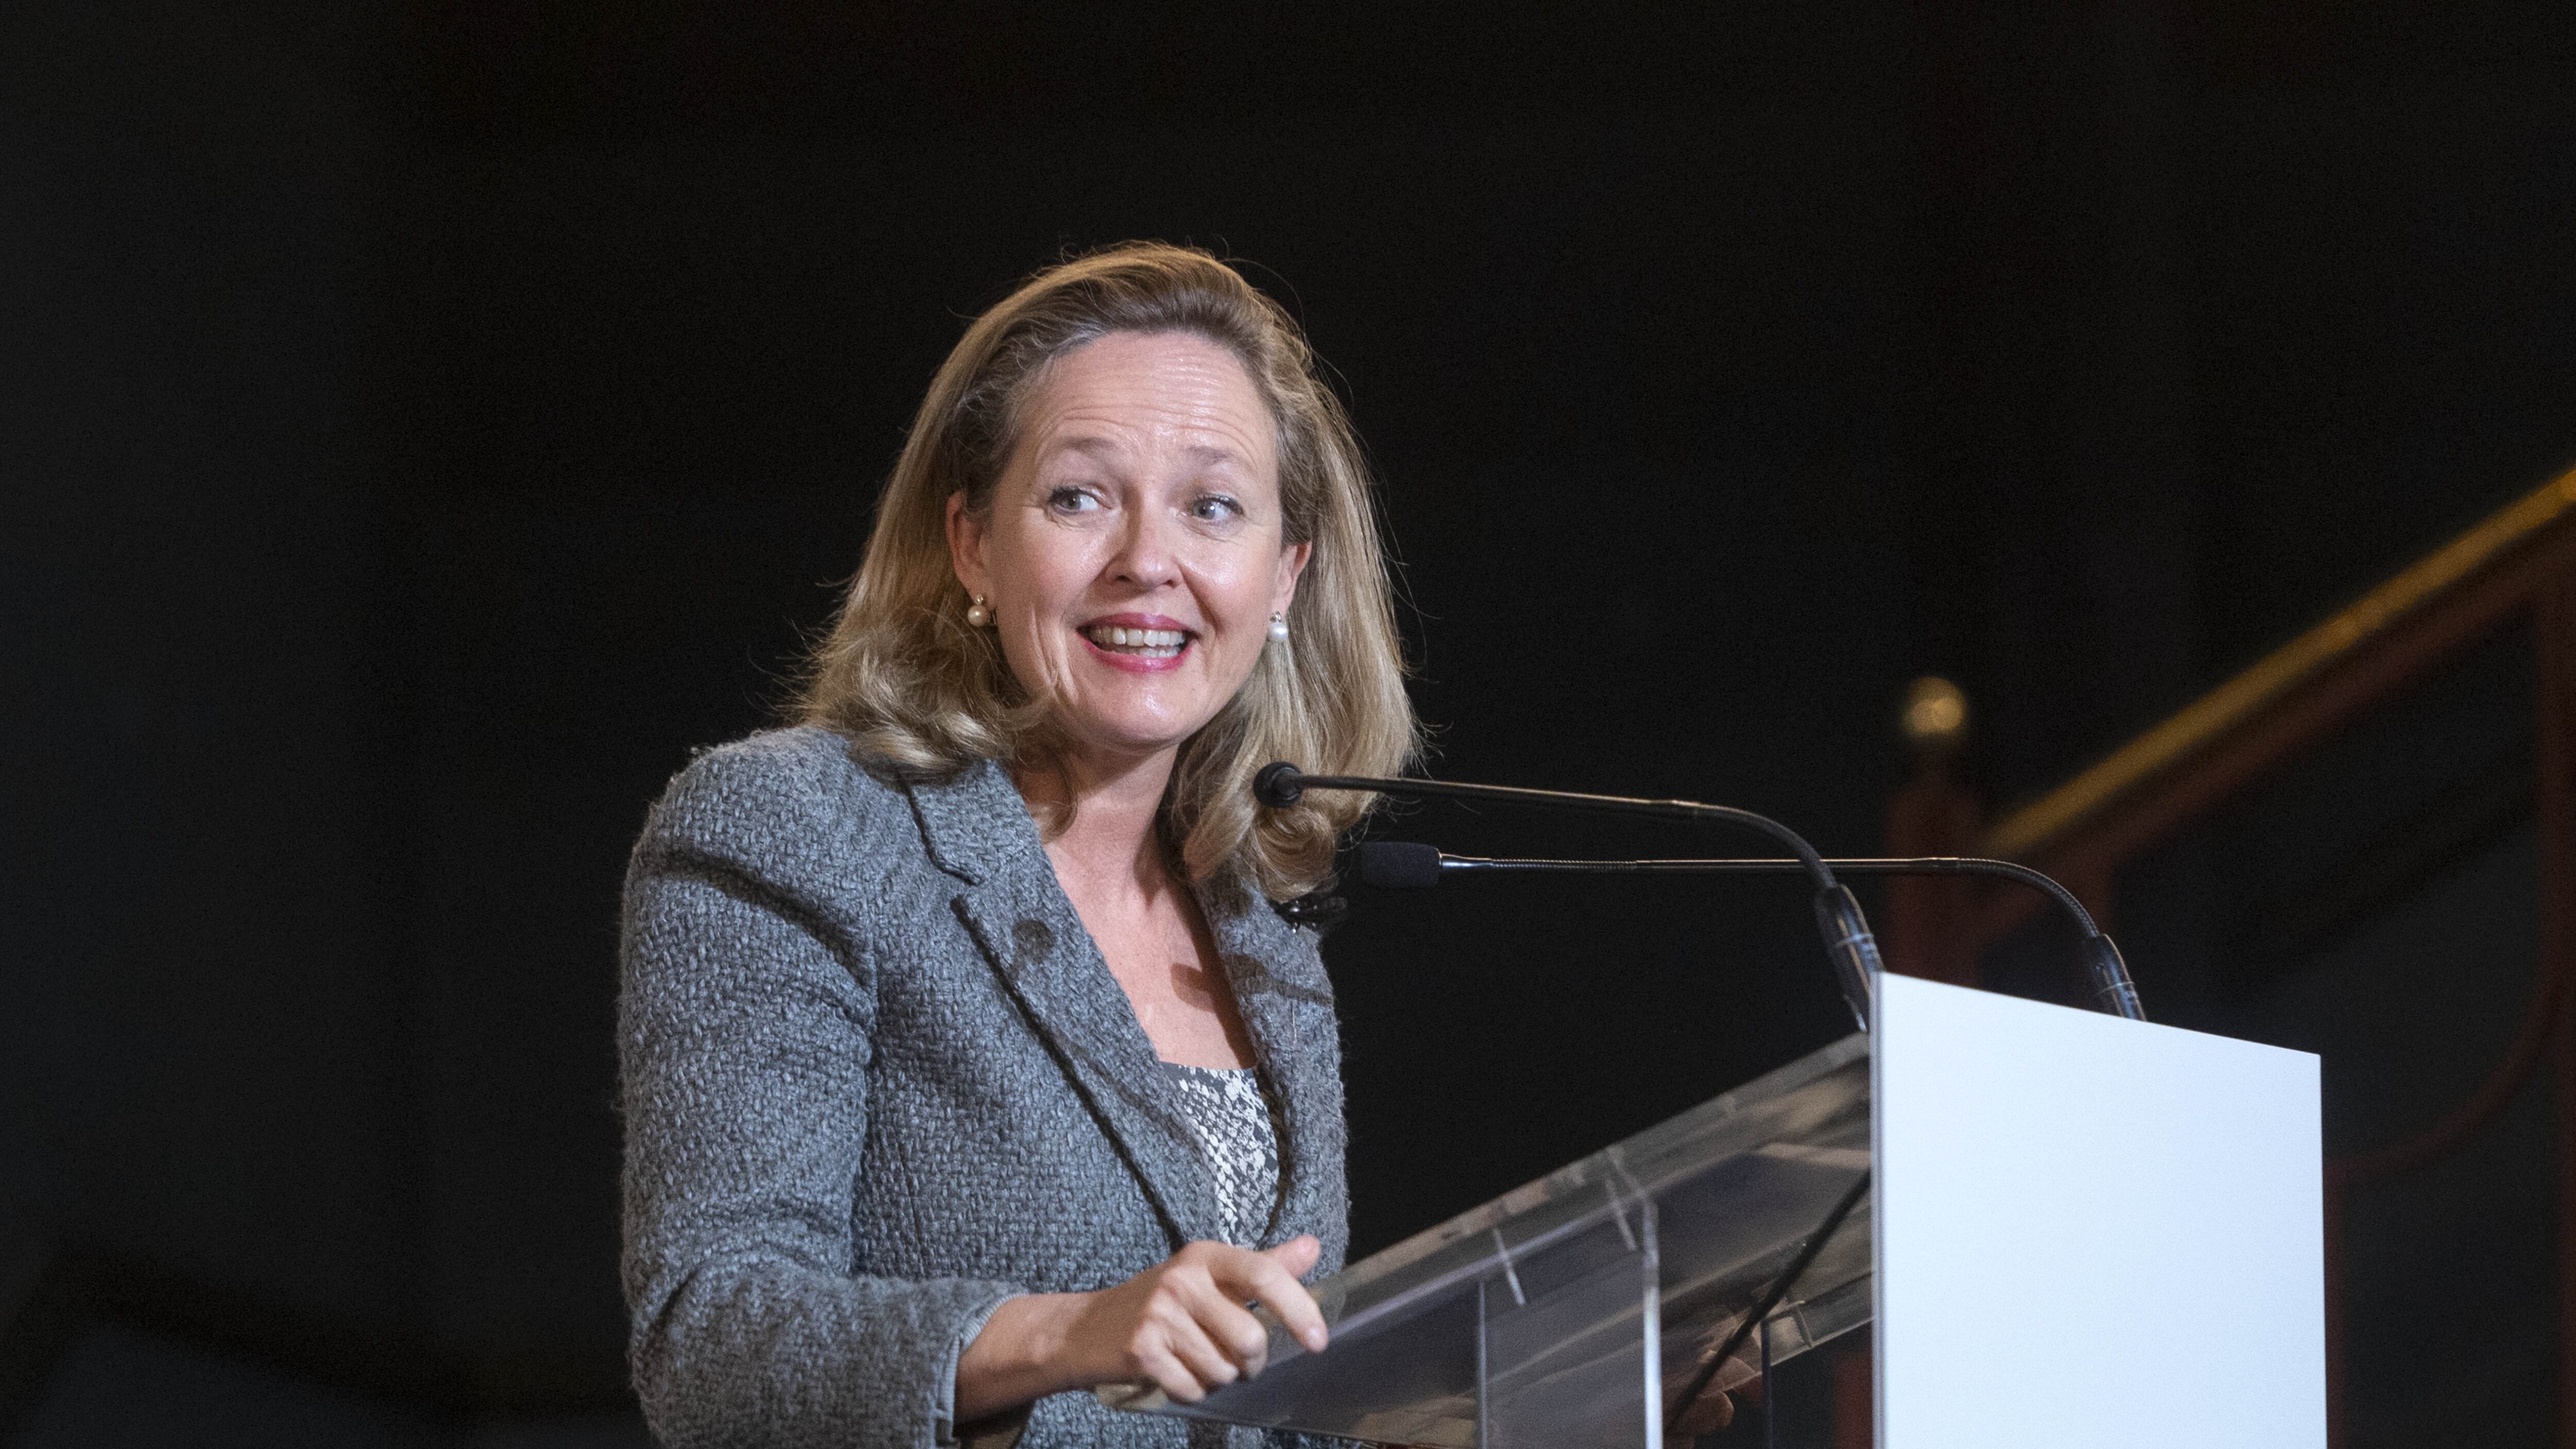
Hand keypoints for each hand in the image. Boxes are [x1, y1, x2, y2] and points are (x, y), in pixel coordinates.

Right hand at [956, 1236, 1328, 1420]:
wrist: (1085, 1329)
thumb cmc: (1160, 1302)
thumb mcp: (1209, 1276)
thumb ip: (1263, 1266)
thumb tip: (1312, 1246)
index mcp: (1204, 1256)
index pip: (1263, 1275)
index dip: (1298, 1309)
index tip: (1318, 1341)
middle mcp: (1181, 1279)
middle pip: (1249, 1339)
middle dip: (1250, 1363)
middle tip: (1235, 1359)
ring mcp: (1158, 1315)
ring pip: (1223, 1371)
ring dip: (1217, 1379)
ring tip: (1194, 1360)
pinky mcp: (1141, 1350)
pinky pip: (1193, 1389)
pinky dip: (1191, 1391)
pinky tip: (1174, 1372)